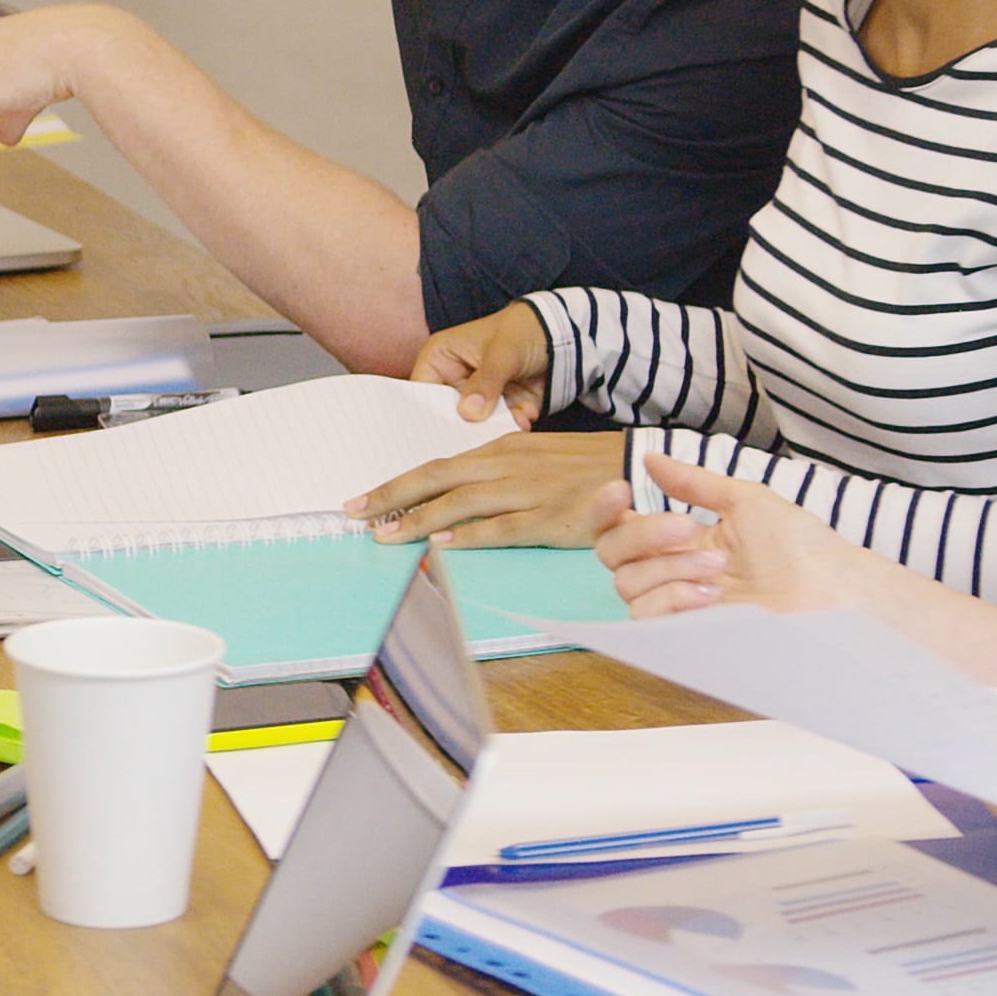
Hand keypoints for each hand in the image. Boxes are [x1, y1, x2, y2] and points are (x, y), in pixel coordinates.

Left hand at [348, 431, 624, 545]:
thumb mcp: (538, 458)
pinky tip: (443, 546)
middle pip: (438, 477)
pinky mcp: (551, 517)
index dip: (399, 483)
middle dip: (392, 496)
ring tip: (385, 535)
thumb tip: (461, 491)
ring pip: (462, 501)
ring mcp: (528, 491)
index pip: (439, 465)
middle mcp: (508, 464)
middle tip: (354, 513)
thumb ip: (500, 471)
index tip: (365, 499)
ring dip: (420, 518)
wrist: (642, 470)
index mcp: (503, 449)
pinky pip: (504, 526)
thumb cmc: (589, 468)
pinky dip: (471, 535)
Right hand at [409, 303, 553, 424]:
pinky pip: (500, 426)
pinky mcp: (499, 408)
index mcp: (440, 359)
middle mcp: (453, 381)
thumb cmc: (522, 329)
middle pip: (447, 415)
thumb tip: (468, 413)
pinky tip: (527, 414)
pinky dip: (514, 424)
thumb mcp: (502, 353)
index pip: (422, 394)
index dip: (428, 415)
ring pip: (475, 425)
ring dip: (496, 427)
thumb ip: (485, 382)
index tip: (441, 435)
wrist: (560, 334)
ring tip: (515, 420)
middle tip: (480, 436)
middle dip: (466, 427)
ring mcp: (476, 397)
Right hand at [593, 453, 896, 615]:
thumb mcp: (744, 500)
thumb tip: (649, 458)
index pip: (617, 525)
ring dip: (670, 567)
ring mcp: (676, 604)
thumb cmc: (798, 544)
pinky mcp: (683, 636)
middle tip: (687, 528)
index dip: (605, 508)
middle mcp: (670, 570)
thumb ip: (693, 482)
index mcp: (680, 537)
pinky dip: (673, 598)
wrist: (827, 589)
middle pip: (611, 551)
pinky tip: (711, 595)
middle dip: (644, 534)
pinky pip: (645, 615)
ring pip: (627, 583)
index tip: (622, 489)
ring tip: (719, 568)